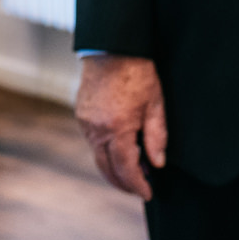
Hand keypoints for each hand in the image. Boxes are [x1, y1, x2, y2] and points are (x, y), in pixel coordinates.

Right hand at [76, 54, 167, 199]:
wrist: (111, 46)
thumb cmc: (137, 72)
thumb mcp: (155, 104)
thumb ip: (157, 137)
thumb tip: (157, 163)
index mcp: (117, 128)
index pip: (126, 168)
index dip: (137, 185)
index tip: (147, 193)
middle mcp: (96, 129)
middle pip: (106, 168)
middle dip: (122, 183)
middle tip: (138, 189)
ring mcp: (85, 121)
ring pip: (97, 156)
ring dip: (113, 168)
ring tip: (132, 170)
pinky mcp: (81, 113)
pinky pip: (91, 141)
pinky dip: (104, 151)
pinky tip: (118, 149)